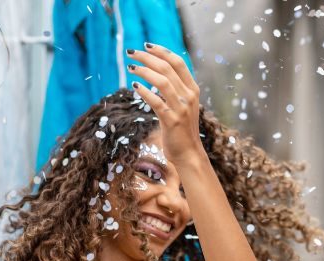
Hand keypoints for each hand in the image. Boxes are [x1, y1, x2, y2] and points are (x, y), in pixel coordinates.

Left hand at [127, 45, 202, 165]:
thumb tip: (158, 72)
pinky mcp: (172, 121)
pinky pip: (156, 102)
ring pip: (162, 81)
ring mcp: (181, 108)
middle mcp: (188, 96)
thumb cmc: (182, 129)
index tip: (146, 45)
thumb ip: (176, 89)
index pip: (178, 62)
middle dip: (147, 57)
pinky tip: (134, 86)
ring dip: (144, 71)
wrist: (189, 153)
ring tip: (131, 68)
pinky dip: (144, 92)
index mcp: (192, 90)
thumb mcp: (183, 106)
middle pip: (167, 68)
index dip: (162, 51)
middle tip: (131, 53)